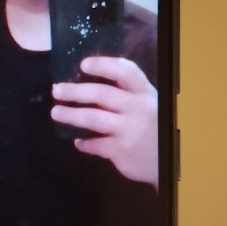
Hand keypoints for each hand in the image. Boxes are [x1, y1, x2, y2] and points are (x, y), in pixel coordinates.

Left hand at [51, 56, 157, 189]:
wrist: (170, 160)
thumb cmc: (153, 125)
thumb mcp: (147, 104)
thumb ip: (126, 93)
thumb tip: (88, 81)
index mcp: (144, 93)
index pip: (125, 72)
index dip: (103, 65)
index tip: (83, 64)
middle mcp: (138, 109)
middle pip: (102, 94)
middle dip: (75, 91)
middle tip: (57, 90)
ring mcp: (129, 131)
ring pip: (93, 118)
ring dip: (71, 115)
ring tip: (56, 113)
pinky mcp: (122, 151)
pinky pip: (96, 145)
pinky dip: (84, 143)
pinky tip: (77, 141)